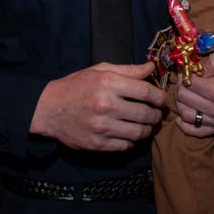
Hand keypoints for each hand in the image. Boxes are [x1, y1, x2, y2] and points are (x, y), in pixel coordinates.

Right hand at [30, 62, 166, 151]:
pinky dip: (133, 141)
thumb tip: (151, 67)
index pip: (145, 92)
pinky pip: (125, 145)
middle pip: (145, 114)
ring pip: (138, 132)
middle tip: (158, 114)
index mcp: (108, 83)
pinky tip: (132, 133)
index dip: (160, 97)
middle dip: (157, 115)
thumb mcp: (100, 70)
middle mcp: (106, 105)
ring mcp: (101, 127)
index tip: (163, 100)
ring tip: (148, 125)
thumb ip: (128, 70)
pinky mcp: (97, 144)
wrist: (49, 109)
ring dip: (148, 129)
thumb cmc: (76, 86)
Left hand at [174, 48, 213, 137]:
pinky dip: (185, 123)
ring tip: (189, 90)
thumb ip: (213, 59)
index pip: (187, 82)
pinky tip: (185, 110)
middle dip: (181, 85)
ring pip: (185, 114)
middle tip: (187, 76)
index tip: (189, 66)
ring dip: (182, 101)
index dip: (185, 72)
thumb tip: (194, 66)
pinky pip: (195, 131)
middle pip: (183, 98)